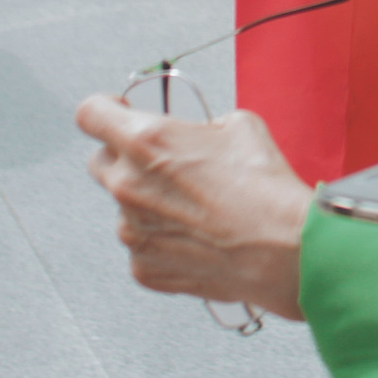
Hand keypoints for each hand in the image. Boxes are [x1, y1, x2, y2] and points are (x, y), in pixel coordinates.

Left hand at [76, 94, 309, 314]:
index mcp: (146, 141)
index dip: (105, 110)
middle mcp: (129, 185)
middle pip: (100, 161)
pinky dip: (162, 240)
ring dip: (149, 203)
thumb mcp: (239, 126)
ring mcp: (132, 230)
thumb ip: (199, 127)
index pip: (90, 113)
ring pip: (124, 207)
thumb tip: (197, 137)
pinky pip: (142, 245)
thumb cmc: (265, 191)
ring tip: (196, 208)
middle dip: (125, 158)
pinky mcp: (144, 267)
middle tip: (163, 164)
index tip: (116, 114)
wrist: (286, 250)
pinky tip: (197, 235)